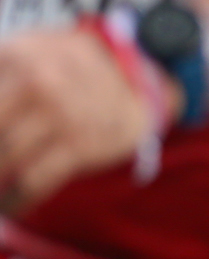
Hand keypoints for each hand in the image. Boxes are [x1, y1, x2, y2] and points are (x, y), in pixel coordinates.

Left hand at [0, 27, 156, 211]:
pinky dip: (16, 199)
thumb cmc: (77, 71)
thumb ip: (2, 71)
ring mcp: (59, 114)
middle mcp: (36, 82)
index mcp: (16, 55)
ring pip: (4, 158)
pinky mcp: (79, 144)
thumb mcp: (34, 52)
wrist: (144, 82)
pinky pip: (34, 180)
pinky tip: (9, 206)